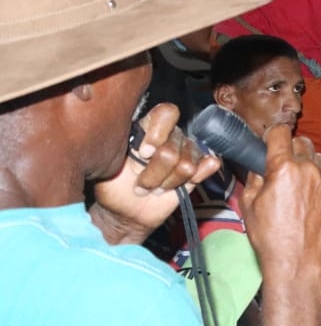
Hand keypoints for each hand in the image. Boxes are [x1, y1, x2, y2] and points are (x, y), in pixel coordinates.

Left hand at [90, 103, 222, 244]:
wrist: (127, 212)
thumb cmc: (114, 186)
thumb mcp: (107, 167)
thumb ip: (117, 150)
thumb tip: (135, 144)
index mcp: (148, 127)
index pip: (166, 113)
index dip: (157, 134)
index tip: (143, 153)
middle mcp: (170, 136)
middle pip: (172, 149)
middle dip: (153, 175)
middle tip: (140, 185)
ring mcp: (187, 152)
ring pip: (187, 166)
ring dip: (166, 184)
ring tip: (154, 189)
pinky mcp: (199, 169)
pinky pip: (210, 165)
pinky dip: (200, 174)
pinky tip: (181, 185)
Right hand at [242, 125, 320, 270]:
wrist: (298, 259)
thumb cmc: (270, 235)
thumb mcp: (249, 204)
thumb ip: (255, 176)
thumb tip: (259, 163)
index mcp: (284, 167)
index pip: (280, 133)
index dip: (273, 135)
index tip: (271, 141)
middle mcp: (309, 168)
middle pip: (301, 142)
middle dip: (291, 150)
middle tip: (284, 166)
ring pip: (318, 157)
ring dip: (308, 163)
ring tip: (300, 184)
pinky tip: (313, 194)